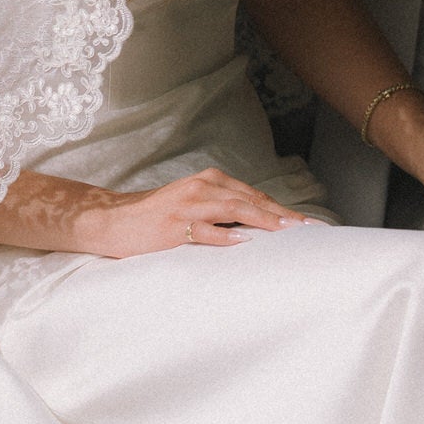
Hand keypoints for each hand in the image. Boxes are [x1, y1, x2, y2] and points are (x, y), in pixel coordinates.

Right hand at [72, 169, 311, 258]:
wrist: (114, 220)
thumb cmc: (159, 217)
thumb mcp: (195, 204)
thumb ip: (224, 210)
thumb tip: (259, 226)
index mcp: (210, 181)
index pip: (255, 196)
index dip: (282, 210)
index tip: (308, 224)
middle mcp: (202, 188)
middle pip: (250, 201)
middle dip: (282, 216)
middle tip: (309, 230)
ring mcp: (188, 205)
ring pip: (233, 210)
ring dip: (262, 221)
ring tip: (286, 231)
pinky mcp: (173, 225)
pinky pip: (204, 230)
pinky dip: (225, 235)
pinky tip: (244, 241)